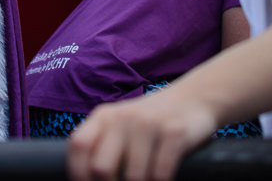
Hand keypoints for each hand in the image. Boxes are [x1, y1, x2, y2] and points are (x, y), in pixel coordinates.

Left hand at [67, 87, 218, 180]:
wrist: (194, 99)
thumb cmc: (150, 124)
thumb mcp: (120, 126)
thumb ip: (101, 146)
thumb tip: (88, 178)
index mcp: (104, 117)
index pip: (79, 146)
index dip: (78, 173)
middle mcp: (123, 117)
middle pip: (101, 167)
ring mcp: (149, 123)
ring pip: (133, 177)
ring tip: (147, 179)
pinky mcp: (174, 132)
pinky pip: (160, 174)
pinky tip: (163, 178)